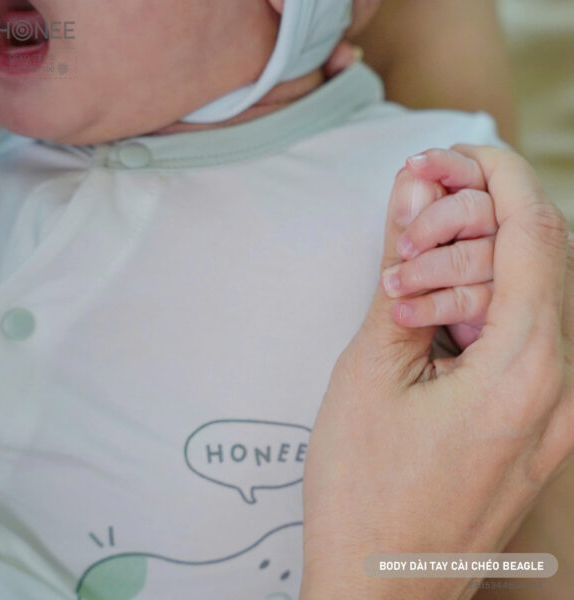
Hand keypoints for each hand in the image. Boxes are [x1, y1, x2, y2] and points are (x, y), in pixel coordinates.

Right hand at [300, 145, 572, 599]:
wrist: (380, 589)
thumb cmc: (363, 489)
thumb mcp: (368, 368)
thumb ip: (398, 270)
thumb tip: (411, 192)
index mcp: (526, 371)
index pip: (534, 233)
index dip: (495, 175)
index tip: (456, 151)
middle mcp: (565, 391)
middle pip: (544, 260)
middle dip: (481, 217)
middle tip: (415, 212)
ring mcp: (560, 416)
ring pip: (538, 299)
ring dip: (479, 266)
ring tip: (407, 279)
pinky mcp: (541, 430)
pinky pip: (530, 341)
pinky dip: (486, 307)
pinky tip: (435, 316)